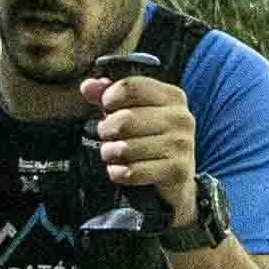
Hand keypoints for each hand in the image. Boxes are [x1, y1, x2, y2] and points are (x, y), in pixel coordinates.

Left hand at [86, 64, 201, 208]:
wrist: (178, 181)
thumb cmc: (152, 140)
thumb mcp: (136, 112)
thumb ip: (111, 96)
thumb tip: (88, 86)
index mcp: (172, 97)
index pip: (131, 87)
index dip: (109, 98)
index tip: (107, 108)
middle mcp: (181, 118)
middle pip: (124, 119)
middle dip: (106, 131)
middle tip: (107, 137)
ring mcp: (181, 144)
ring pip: (125, 148)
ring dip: (110, 154)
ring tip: (113, 154)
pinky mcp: (176, 170)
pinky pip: (132, 172)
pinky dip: (118, 173)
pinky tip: (121, 170)